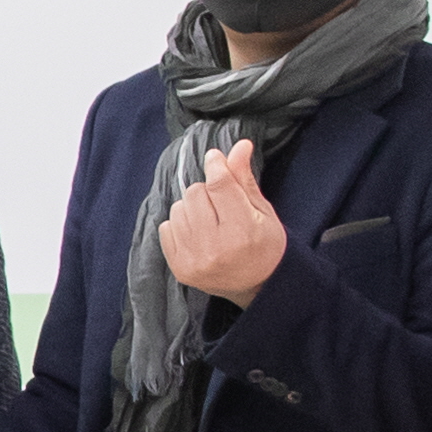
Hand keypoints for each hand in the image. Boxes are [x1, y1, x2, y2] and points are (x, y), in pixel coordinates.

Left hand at [158, 137, 286, 307]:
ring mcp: (194, 260)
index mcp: (242, 231)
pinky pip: (166, 227)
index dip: (215, 165)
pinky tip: (197, 233)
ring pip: (178, 208)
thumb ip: (244, 179)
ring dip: (192, 207)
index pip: (218, 185)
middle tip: (220, 203)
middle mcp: (215, 248)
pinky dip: (180, 224)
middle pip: (195, 193)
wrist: (259, 286)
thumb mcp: (263, 211)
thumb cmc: (265, 245)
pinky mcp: (179, 269)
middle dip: (206, 190)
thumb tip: (239, 145)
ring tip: (210, 220)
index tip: (214, 158)